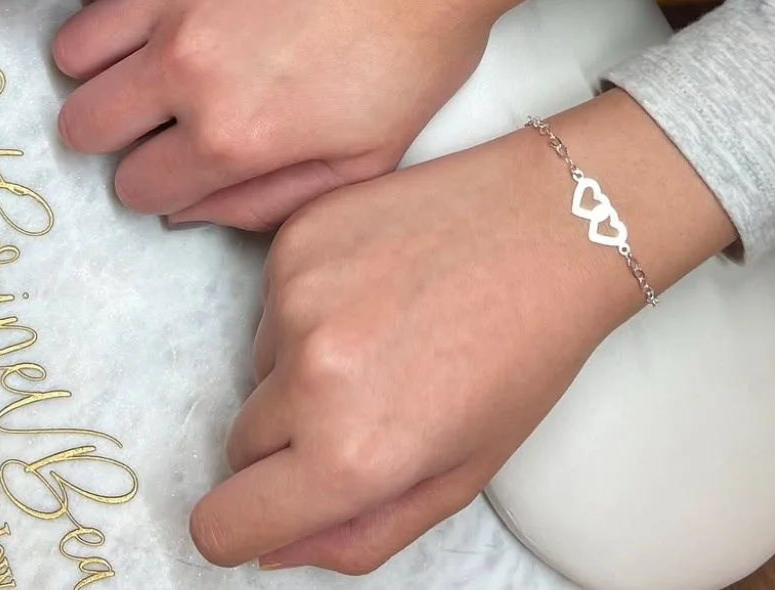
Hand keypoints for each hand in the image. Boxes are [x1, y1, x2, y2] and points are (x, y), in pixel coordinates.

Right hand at [51, 0, 529, 227]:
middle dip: (115, 134)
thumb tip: (191, 211)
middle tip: (160, 119)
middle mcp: (185, 70)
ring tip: (150, 60)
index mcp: (233, 136)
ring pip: (72, 54)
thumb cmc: (421, 39)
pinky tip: (159, 3)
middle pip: (84, 126)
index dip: (160, 184)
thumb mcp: (370, 154)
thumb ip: (273, 198)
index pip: (137, 188)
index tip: (184, 166)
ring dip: (103, 66)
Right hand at [190, 93, 734, 573]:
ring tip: (390, 329)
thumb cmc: (524, 351)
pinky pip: (273, 295)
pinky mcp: (297, 235)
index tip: (266, 505)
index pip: (224, 524)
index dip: (244, 523)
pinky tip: (380, 282)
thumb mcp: (461, 475)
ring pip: (260, 364)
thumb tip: (276, 549)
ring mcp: (297, 295)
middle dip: (290, 438)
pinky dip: (311, 298)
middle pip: (241, 442)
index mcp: (352, 454)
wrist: (550, 224)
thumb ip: (362, 534)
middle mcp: (310, 375)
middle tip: (372, 400)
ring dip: (302, 361)